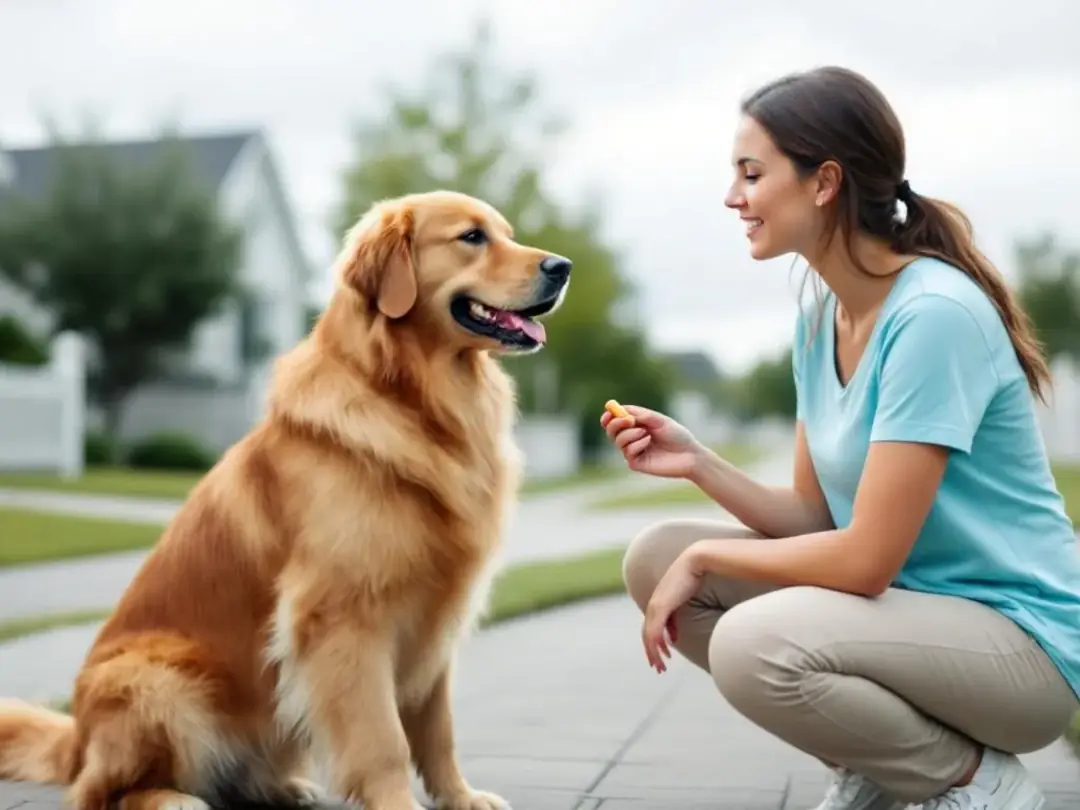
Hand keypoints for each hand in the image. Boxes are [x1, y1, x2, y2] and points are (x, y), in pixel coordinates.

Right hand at [600, 405, 703, 478]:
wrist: (689, 455)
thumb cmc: (677, 436)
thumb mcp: (660, 420)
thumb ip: (642, 415)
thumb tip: (624, 412)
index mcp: (636, 425)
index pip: (615, 421)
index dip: (609, 416)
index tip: (608, 412)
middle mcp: (632, 438)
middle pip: (611, 431)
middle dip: (616, 424)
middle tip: (629, 421)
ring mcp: (633, 451)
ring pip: (618, 441)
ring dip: (630, 434)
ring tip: (647, 434)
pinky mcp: (636, 463)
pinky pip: (628, 452)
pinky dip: (637, 444)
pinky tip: (649, 443)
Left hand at [642, 548, 703, 672]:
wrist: (694, 562)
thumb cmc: (692, 577)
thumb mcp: (683, 600)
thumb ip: (676, 617)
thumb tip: (675, 635)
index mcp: (657, 603)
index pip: (649, 628)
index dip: (653, 644)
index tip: (661, 655)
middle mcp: (653, 605)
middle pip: (646, 634)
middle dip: (652, 652)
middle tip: (657, 668)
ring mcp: (655, 605)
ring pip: (649, 635)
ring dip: (654, 652)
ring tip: (661, 665)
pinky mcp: (661, 606)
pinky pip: (655, 630)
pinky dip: (657, 643)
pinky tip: (663, 652)